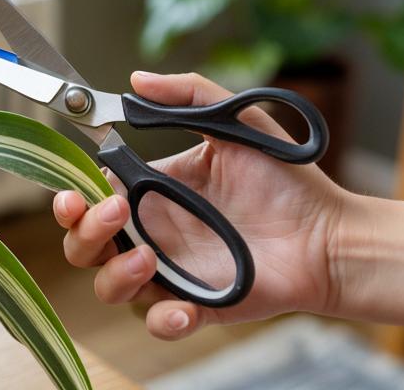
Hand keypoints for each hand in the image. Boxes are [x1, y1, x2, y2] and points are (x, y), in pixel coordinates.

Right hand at [52, 71, 347, 339]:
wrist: (331, 233)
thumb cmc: (288, 180)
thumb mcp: (235, 123)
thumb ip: (188, 94)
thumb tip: (134, 80)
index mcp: (151, 192)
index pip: (90, 198)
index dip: (71, 198)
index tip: (74, 192)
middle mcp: (152, 234)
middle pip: (84, 246)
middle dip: (83, 233)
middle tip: (115, 212)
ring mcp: (171, 272)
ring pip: (109, 288)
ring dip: (115, 274)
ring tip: (147, 258)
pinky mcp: (197, 306)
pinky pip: (159, 323)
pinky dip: (162, 320)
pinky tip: (181, 308)